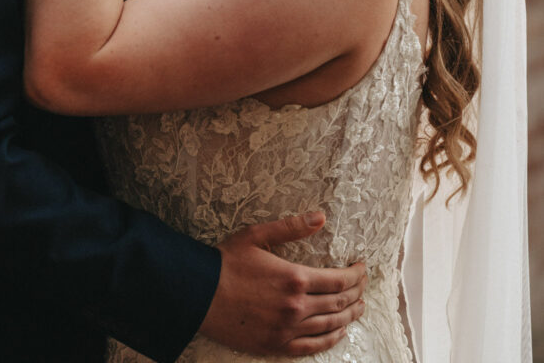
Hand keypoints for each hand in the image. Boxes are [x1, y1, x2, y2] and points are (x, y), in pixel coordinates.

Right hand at [199, 213, 365, 355]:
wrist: (200, 294)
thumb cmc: (227, 261)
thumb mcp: (258, 236)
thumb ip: (291, 227)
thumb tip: (320, 216)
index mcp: (295, 278)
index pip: (339, 280)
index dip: (356, 275)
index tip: (362, 267)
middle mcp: (296, 307)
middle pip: (339, 303)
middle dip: (357, 293)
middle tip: (364, 286)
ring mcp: (287, 329)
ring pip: (330, 326)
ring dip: (349, 316)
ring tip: (359, 307)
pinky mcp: (276, 345)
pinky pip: (312, 346)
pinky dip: (330, 340)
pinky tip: (338, 333)